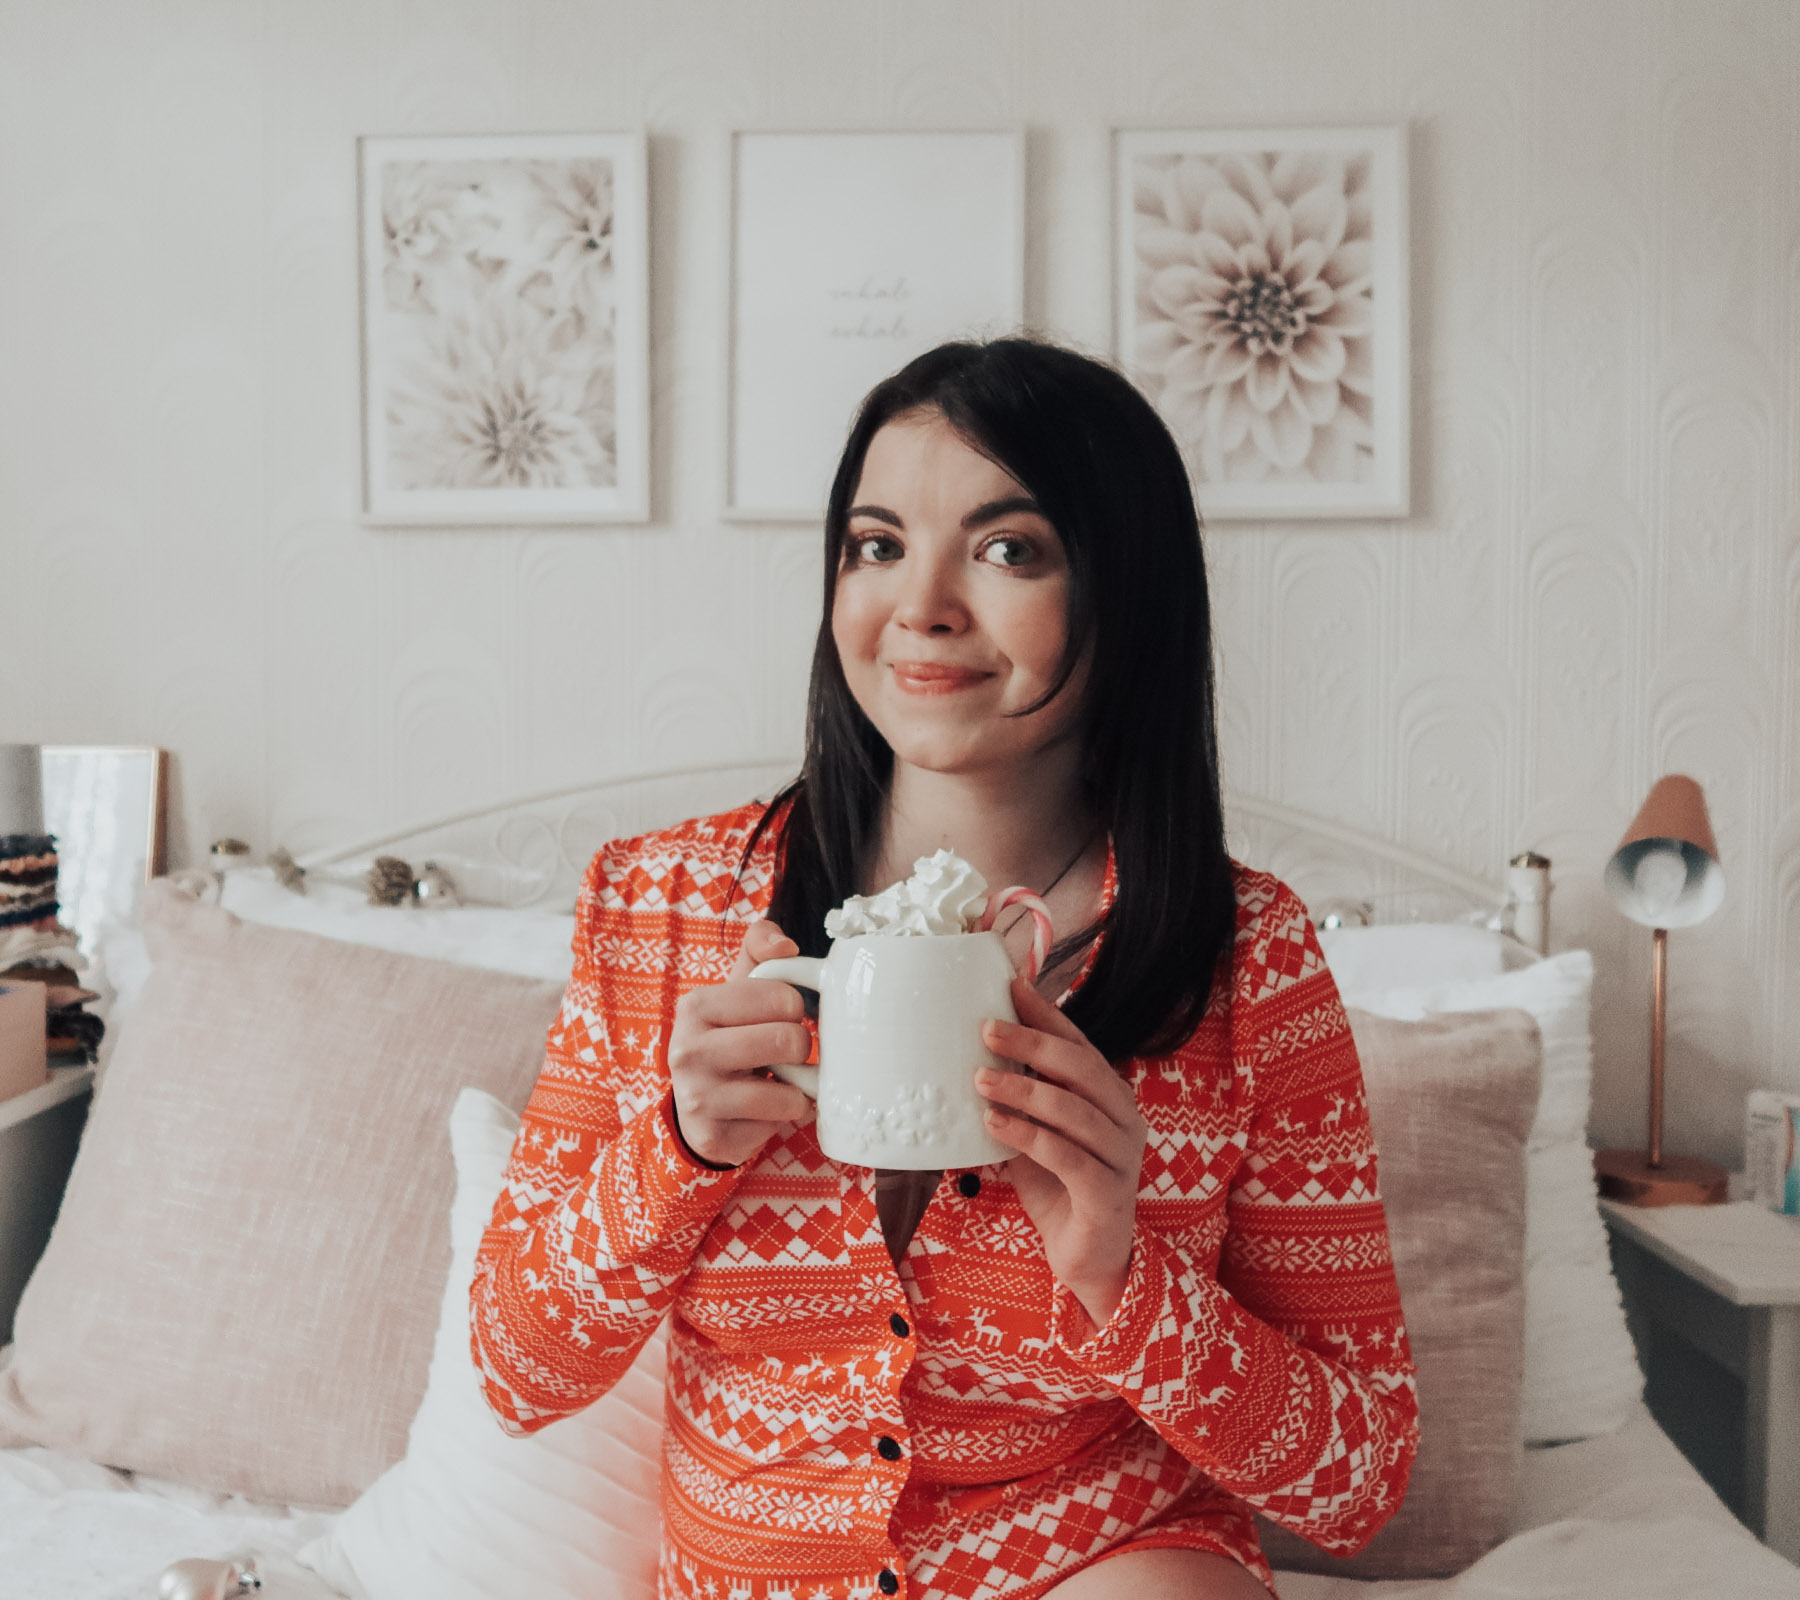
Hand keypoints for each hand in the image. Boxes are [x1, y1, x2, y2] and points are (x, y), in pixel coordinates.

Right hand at [666, 919, 815, 1167]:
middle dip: (800, 1046)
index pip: (781, 996)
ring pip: (788, 1092)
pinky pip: (778, 1126)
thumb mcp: (738, 988)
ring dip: (796, 1087)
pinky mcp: (713, 1137)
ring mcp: (697, 1098)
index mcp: (696, 1006)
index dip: (796, 1007)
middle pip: (788, 1041)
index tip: (784, 1015)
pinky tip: (763, 1109)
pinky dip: (782, 1117)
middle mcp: (688, 1051)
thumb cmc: (729, 1034)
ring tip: (777, 1080)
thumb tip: (786, 946)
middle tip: (785, 1051)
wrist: (697, 1101)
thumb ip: (760, 950)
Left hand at [977, 977, 1146, 1332]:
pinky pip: (1066, 1155)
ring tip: (979, 1078)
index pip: (1079, 1045)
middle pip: (1080, 1068)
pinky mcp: (1107, 1193)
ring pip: (1072, 1109)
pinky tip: (993, 1124)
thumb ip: (1020, 1101)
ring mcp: (1121, 1157)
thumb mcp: (1036, 1136)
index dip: (1046, 1015)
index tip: (1010, 986)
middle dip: (1031, 1042)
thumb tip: (973, 1057)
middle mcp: (1124, 1120)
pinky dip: (1027, 1135)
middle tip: (985, 1028)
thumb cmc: (1061, 1191)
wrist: (1090, 1260)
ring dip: (1022, 1088)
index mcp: (1110, 1098)